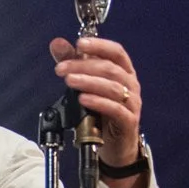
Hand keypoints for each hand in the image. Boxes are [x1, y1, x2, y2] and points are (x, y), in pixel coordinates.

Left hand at [50, 35, 142, 170]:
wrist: (115, 144)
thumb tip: (57, 43)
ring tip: (69, 81)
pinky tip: (83, 100)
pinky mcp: (129, 121)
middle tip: (61, 69)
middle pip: (110, 69)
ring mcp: (132, 103)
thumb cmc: (102, 110)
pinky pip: (115, 109)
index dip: (99, 45)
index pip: (116, 52)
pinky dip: (98, 103)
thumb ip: (73, 63)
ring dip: (89, 82)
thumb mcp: (87, 84)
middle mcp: (131, 84)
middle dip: (83, 66)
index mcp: (124, 71)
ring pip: (113, 88)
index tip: (80, 44)